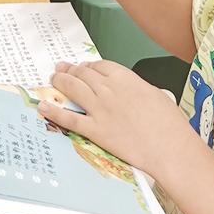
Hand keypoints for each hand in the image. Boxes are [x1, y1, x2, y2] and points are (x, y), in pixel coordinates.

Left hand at [39, 60, 191, 172]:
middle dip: (70, 70)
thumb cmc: (170, 124)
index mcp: (125, 78)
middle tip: (61, 70)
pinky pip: (69, 118)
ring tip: (52, 79)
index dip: (88, 65)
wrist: (170, 148)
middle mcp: (108, 89)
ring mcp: (100, 109)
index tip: (83, 67)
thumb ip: (136, 88)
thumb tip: (128, 91)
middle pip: (82, 74)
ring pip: (72, 89)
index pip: (99, 66)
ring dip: (60, 82)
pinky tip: (43, 107)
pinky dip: (54, 111)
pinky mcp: (96, 130)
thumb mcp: (155, 94)